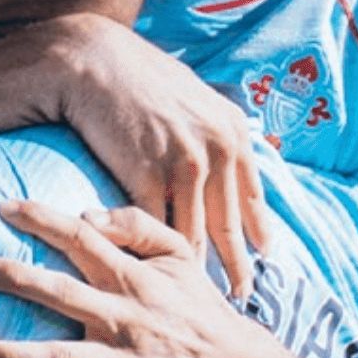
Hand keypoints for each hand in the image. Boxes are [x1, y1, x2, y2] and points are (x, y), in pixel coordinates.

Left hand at [0, 200, 283, 357]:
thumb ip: (136, 225)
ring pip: (63, 357)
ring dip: (17, 356)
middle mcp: (122, 316)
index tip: (2, 207)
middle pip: (61, 293)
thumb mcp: (180, 254)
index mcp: (132, 277)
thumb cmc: (197, 305)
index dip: (41, 219)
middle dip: (17, 280)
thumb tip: (86, 213)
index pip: (81, 238)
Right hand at [35, 15, 273, 293]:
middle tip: (240, 296)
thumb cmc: (139, 79)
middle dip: (236, 266)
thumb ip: (215, 131)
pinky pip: (155, 225)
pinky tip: (151, 273)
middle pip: (228, 226)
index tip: (261, 262)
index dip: (256, 235)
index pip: (251, 197)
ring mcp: (184, 164)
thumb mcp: (195, 99)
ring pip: (193, 233)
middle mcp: (218, 149)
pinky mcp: (148, 175)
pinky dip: (151, 252)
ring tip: (193, 295)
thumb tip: (228, 155)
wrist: (95, 61)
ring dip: (193, 269)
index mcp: (233, 133)